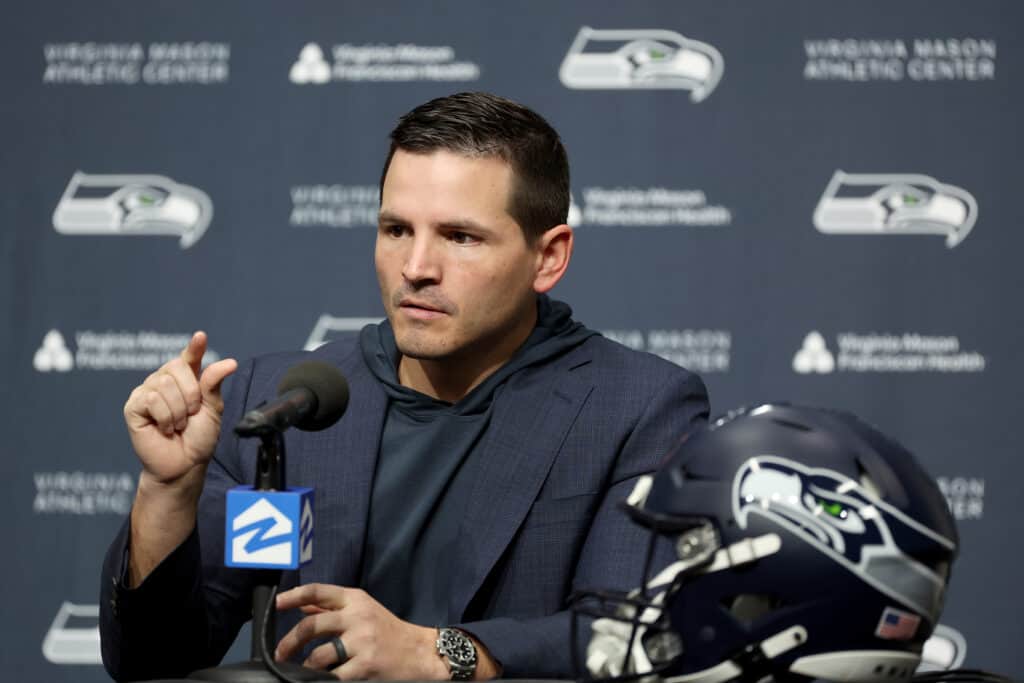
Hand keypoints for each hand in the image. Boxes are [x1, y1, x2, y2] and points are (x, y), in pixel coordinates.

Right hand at [123, 331, 236, 485]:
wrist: (185, 464)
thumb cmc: (199, 438)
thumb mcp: (213, 409)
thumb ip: (213, 383)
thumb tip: (229, 362)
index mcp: (185, 379)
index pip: (189, 357)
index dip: (194, 347)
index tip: (201, 336)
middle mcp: (164, 381)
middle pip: (176, 368)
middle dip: (191, 394)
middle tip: (190, 415)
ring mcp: (146, 392)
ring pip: (164, 384)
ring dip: (178, 410)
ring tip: (177, 425)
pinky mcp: (133, 406)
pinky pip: (151, 398)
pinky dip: (164, 417)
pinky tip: (163, 429)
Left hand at [274, 584, 449, 679]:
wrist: (421, 652)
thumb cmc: (389, 630)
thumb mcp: (363, 610)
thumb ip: (331, 608)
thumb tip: (302, 605)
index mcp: (354, 599)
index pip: (317, 591)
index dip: (293, 596)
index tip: (275, 605)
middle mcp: (357, 616)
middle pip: (311, 626)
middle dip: (289, 642)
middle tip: (281, 654)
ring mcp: (362, 641)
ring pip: (318, 656)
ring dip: (305, 666)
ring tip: (303, 671)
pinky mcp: (366, 665)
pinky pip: (334, 676)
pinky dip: (324, 679)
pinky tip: (325, 678)